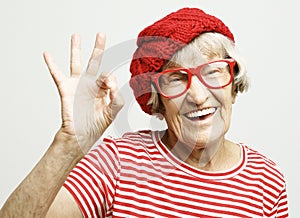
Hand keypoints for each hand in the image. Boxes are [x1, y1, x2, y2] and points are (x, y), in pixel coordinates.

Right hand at [43, 33, 123, 151]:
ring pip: (77, 63)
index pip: (108, 75)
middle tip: (101, 34)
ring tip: (76, 36)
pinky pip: (57, 74)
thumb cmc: (95, 125)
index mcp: (102, 89)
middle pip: (95, 62)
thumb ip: (118, 98)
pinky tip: (47, 54)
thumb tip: (114, 83)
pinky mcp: (66, 89)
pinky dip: (52, 64)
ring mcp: (78, 85)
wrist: (80, 135)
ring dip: (76, 49)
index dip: (110, 79)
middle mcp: (90, 84)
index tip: (109, 87)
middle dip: (98, 48)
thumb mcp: (112, 112)